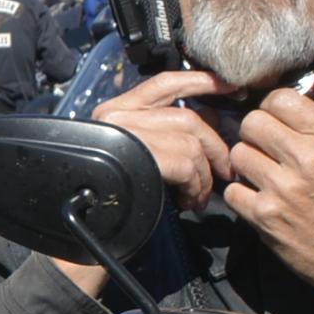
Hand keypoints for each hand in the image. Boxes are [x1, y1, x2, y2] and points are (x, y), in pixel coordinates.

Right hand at [64, 70, 243, 293]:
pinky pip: (186, 165)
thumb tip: (210, 122)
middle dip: (215, 144)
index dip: (202, 81)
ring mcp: (124, 136)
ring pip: (190, 142)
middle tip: (225, 170)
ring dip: (205, 173)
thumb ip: (162, 131)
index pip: (165, 82)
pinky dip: (195, 186)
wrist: (82, 233)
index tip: (231, 88)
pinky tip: (189, 201)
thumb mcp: (135, 151)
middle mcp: (116, 117)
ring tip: (199, 195)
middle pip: (187, 116)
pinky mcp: (138, 159)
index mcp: (114, 110)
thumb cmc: (109, 197)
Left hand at [223, 79, 313, 301]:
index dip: (275, 107)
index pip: (281, 99)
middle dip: (256, 131)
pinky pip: (233, 191)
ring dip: (247, 162)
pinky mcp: (265, 216)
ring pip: (238, 153)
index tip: (279, 120)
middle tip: (266, 146)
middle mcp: (306, 157)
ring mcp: (282, 187)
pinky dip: (242, 195)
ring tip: (264, 174)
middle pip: (252, 121)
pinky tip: (260, 199)